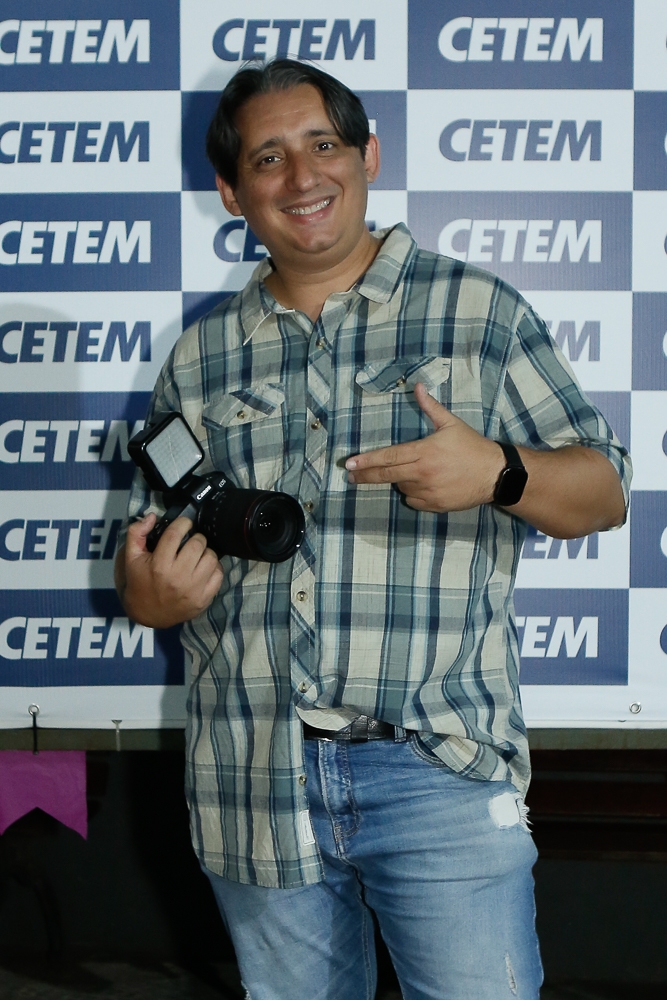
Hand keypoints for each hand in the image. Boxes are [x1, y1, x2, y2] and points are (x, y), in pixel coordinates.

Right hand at [115, 513, 223, 627]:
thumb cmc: (139, 583)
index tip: (184, 523)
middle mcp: (178, 577)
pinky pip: (219, 574)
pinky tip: (203, 568)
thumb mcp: (131, 558)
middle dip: (195, 538)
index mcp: (159, 565)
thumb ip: (137, 533)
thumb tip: (152, 516)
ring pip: (211, 557)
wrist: (148, 614)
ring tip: (197, 554)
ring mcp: (193, 590)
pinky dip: (214, 568)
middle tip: (190, 541)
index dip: (183, 523)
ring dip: (206, 552)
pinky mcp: (204, 599)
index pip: (175, 534)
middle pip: (198, 544)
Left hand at [345, 383, 504, 512]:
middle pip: (386, 475)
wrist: (495, 474)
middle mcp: (422, 473)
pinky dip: (413, 494)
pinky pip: (413, 501)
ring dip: (400, 481)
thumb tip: (417, 386)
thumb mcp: (451, 424)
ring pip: (401, 488)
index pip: (388, 456)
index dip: (367, 461)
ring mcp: (428, 492)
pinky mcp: (435, 505)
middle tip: (351, 476)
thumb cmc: (472, 446)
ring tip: (415, 472)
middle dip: (365, 476)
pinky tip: (423, 485)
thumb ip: (430, 407)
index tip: (350, 464)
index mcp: (424, 452)